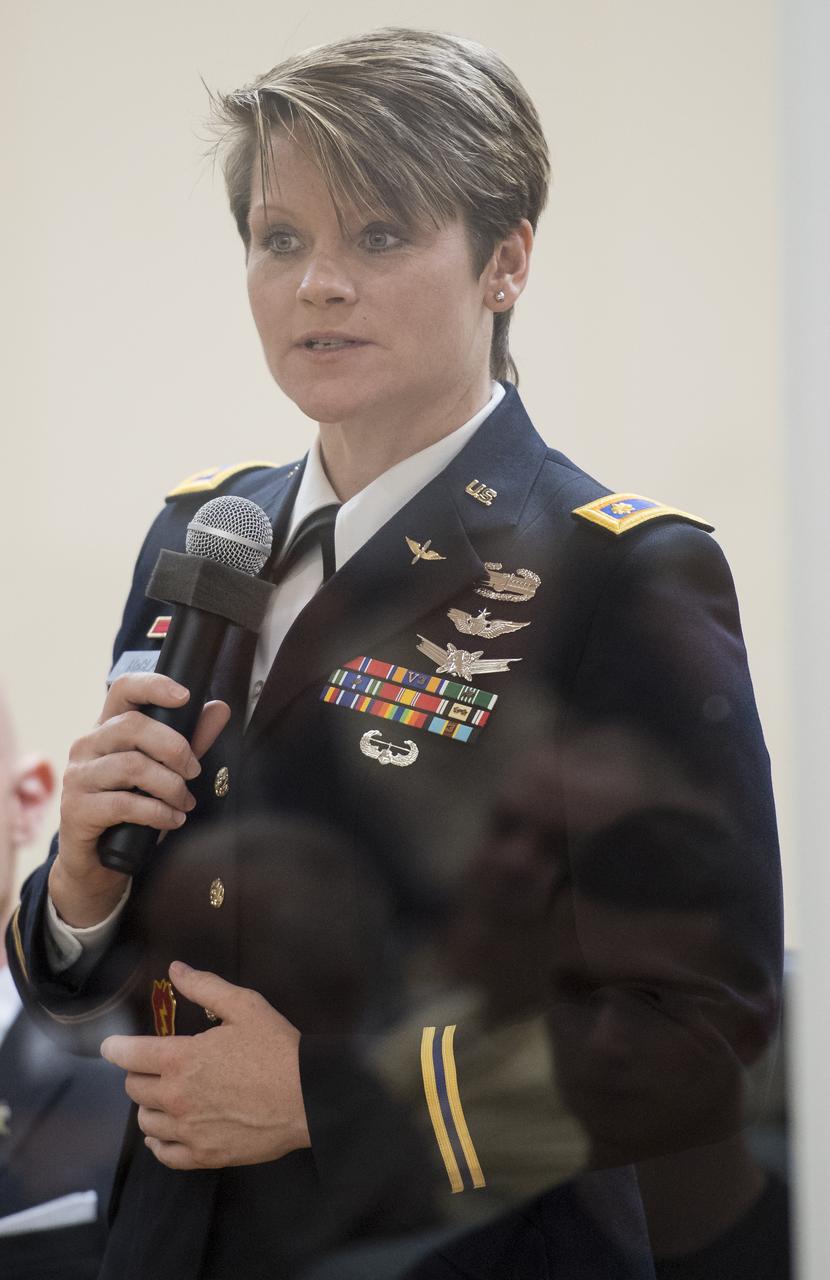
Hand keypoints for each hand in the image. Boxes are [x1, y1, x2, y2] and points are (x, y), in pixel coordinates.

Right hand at [51, 674, 229, 925]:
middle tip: (195, 772)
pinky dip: (157, 812)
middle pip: (131, 725)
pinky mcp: (76, 809)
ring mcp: (78, 777)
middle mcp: (87, 745)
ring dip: (170, 786)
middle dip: (174, 748)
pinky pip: (124, 804)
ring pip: (131, 766)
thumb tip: (218, 708)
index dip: (153, 685)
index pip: (123, 689)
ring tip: (186, 802)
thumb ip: (192, 741)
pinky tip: (172, 820)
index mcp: (108, 728)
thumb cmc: (134, 810)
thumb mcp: (167, 772)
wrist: (100, 863)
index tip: (186, 697)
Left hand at [101, 961, 310, 1170]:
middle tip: (155, 1066)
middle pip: (134, 1088)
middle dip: (139, 1073)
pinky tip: (166, 1132)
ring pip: (145, 1121)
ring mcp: (188, 1130)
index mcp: (181, 1058)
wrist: (308, 1097)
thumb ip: (205, 987)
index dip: (116, 1048)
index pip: (128, 1054)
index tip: (112, 1046)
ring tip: (166, 1096)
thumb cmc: (277, 1048)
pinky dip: (159, 1142)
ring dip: (150, 1106)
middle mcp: (176, 1096)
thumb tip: (176, 969)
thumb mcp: (244, 1006)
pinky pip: (164, 1154)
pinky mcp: (203, 1155)